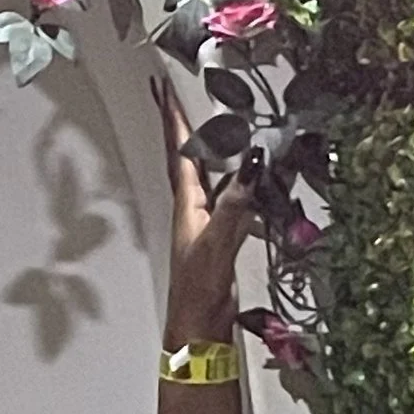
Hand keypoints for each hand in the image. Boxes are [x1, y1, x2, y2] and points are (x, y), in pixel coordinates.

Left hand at [155, 73, 258, 340]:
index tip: (162, 86)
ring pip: (207, 174)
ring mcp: (205, 221)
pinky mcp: (221, 235)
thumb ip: (236, 203)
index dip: (172, 118)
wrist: (199, 327)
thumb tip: (251, 161)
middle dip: (182, 125)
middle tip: (177, 94)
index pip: (179, 150)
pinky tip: (251, 179)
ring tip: (214, 123)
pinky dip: (236, 181)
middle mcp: (192, 206)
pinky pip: (228, 197)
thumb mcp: (218, 242)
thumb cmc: (199, 288)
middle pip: (187, 156)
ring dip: (209, 149)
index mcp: (187, 203)